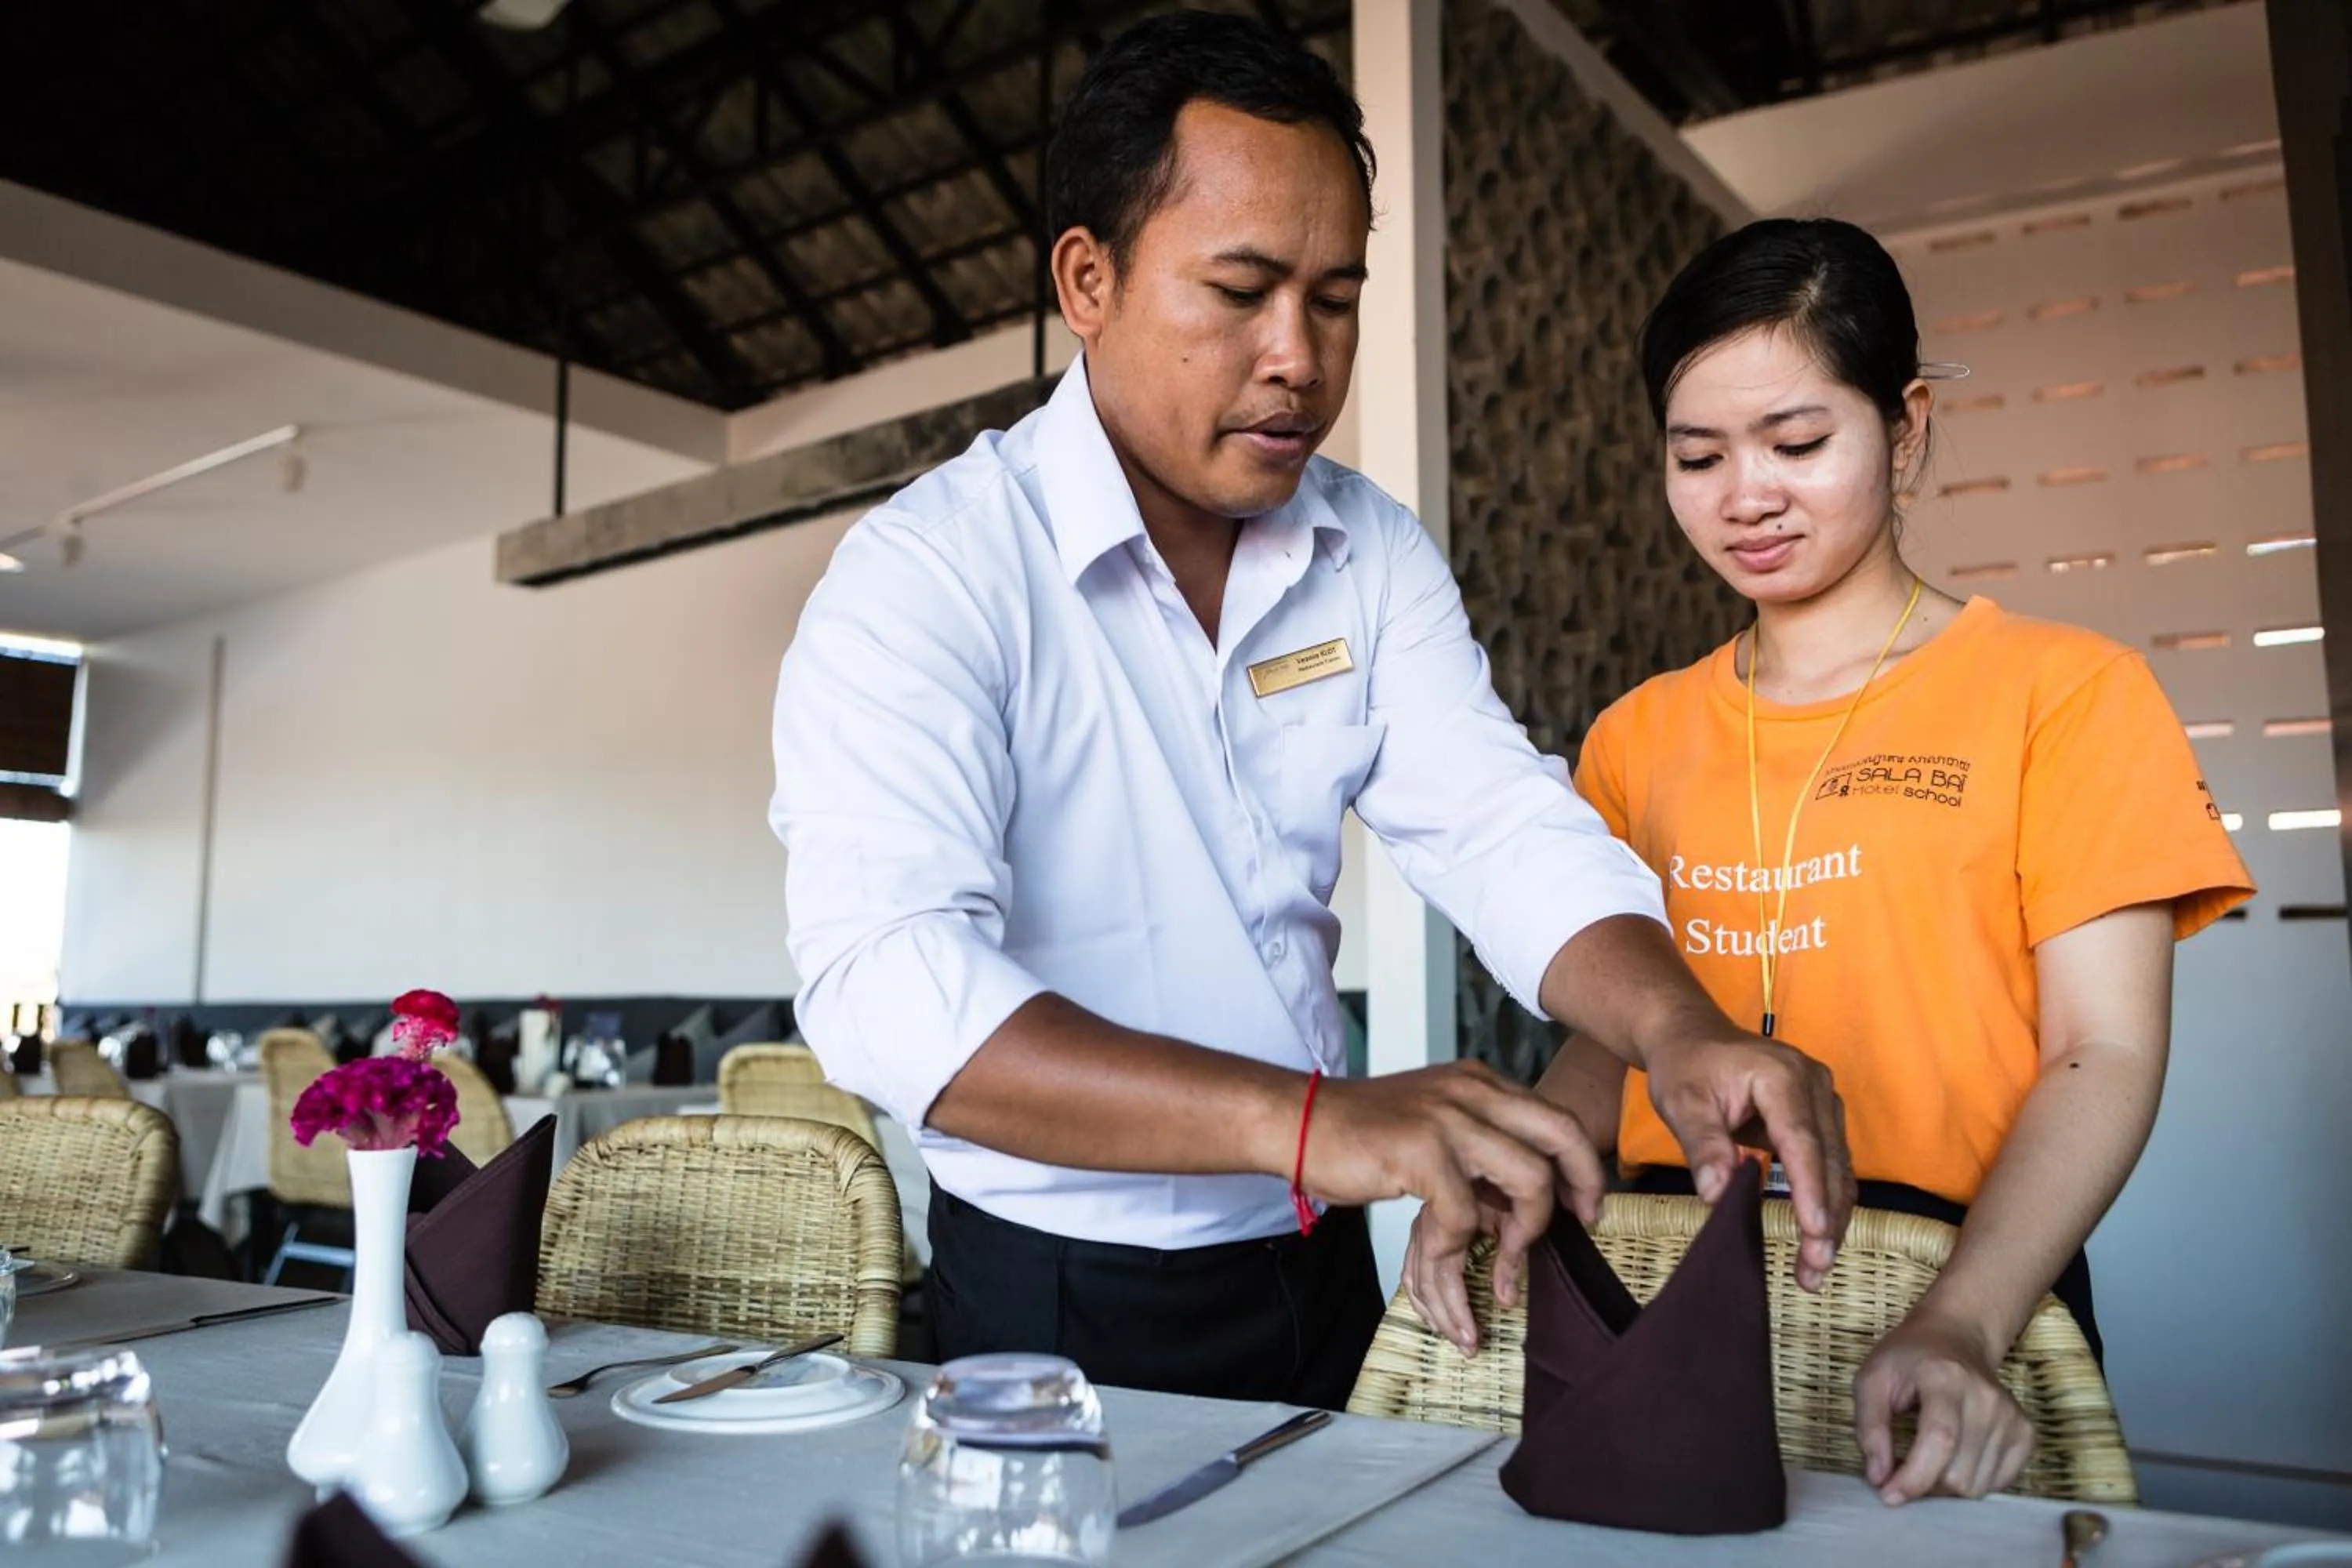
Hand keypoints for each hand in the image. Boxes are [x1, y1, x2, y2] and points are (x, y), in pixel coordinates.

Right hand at [1308, 1062, 1606, 1355]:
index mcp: (1478, 1082)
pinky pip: (1465, 1212)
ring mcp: (1446, 1119)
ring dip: (1525, 1230)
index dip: (1582, 1163)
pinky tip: (1442, 1252)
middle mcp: (1471, 1091)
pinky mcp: (1419, 1152)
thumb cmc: (1360, 1133)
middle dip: (1583, 1185)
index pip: (1556, 1116)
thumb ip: (1479, 1147)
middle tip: (1582, 1225)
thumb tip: (1520, 1202)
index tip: (1585, 1203)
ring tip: (1506, 1259)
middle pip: (1561, 1133)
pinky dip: (1459, 1243)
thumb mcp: (1434, 1124)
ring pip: (1528, 1177)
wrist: (1297, 1122)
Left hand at [1641, 1030, 1854, 1289]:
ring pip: (1839, 1169)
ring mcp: (1822, 1100)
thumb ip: (1703, 1145)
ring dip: (1831, 1219)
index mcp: (1781, 1076)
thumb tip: (1716, 1194)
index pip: (1802, 1140)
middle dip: (1826, 1219)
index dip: (1810, 1189)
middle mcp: (1814, 1085)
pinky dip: (1826, 1202)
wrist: (1692, 1035)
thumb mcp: (1681, 1101)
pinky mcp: (1821, 1116)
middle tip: (1813, 1270)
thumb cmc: (1685, 1065)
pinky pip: (1831, 1165)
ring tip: (1814, 1268)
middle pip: (1830, 1161)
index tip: (1815, 1232)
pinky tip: (1816, 1237)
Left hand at [1855, 1311, 2033, 1503]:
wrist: (1955, 1337)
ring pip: (1978, 1485)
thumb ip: (1870, 1427)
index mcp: (1946, 1378)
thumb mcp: (1872, 1379)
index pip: (1940, 1440)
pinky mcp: (2025, 1433)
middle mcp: (1987, 1398)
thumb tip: (1879, 1477)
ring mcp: (2011, 1417)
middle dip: (1924, 1484)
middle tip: (1904, 1468)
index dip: (1914, 1477)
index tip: (1888, 1495)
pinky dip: (1971, 1481)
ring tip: (1928, 1458)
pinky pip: (1998, 1483)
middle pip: (1959, 1473)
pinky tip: (1955, 1458)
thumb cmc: (1908, 1360)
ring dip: (1945, 1486)